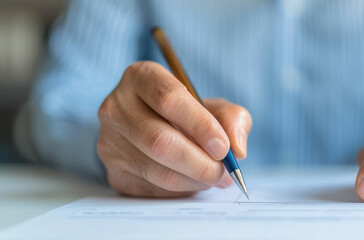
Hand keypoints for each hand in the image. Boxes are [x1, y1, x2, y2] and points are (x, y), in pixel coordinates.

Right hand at [97, 61, 251, 196]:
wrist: (159, 130)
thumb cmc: (190, 115)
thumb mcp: (215, 106)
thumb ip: (233, 119)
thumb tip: (237, 149)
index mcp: (141, 77)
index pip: (168, 99)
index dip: (200, 125)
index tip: (223, 147)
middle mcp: (117, 107)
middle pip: (159, 140)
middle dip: (200, 162)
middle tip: (224, 172)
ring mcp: (110, 141)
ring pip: (156, 169)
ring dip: (194, 180)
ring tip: (214, 177)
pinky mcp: (113, 172)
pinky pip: (152, 189)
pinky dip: (181, 190)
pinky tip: (193, 181)